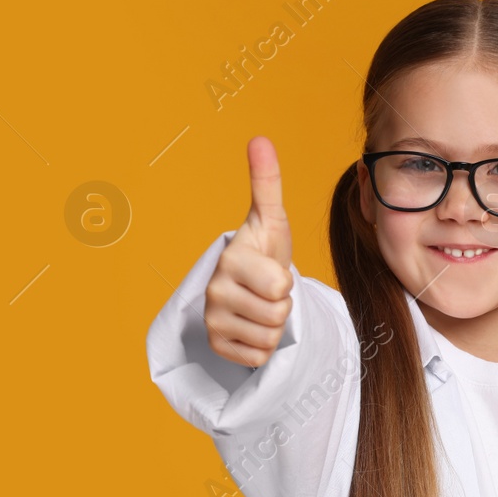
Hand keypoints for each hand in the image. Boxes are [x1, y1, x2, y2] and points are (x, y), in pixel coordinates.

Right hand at [205, 136, 294, 367]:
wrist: (251, 286)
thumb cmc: (264, 250)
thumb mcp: (270, 219)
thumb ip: (267, 182)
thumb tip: (260, 139)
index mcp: (230, 259)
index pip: (279, 286)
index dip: (286, 282)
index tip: (271, 269)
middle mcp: (214, 290)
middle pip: (277, 314)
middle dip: (282, 304)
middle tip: (268, 291)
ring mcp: (211, 319)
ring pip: (269, 337)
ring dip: (274, 325)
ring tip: (261, 305)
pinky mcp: (215, 345)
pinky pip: (257, 357)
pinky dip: (261, 346)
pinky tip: (250, 326)